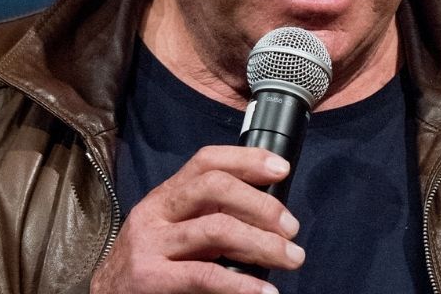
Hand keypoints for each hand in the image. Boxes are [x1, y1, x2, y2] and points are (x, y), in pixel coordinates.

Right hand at [90, 145, 303, 293]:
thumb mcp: (176, 234)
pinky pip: (206, 275)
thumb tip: (267, 217)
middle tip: (291, 228)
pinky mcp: (150, 278)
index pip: (206, 162)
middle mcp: (155, 213)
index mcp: (165, 197)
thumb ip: (209, 219)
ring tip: (291, 258)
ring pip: (217, 229)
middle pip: (214, 187)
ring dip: (263, 243)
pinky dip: (242, 285)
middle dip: (261, 204)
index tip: (281, 168)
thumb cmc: (151, 268)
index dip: (246, 159)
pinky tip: (264, 291)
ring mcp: (149, 245)